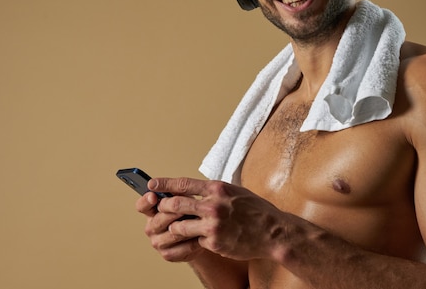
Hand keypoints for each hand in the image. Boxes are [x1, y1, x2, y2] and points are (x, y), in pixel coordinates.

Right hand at [135, 189, 203, 261]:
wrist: (201, 234)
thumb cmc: (191, 212)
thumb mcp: (184, 198)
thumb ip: (177, 192)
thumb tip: (177, 184)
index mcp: (151, 211)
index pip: (142, 206)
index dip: (146, 201)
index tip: (153, 196)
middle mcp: (151, 227)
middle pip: (158, 220)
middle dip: (174, 212)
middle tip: (188, 206)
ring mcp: (158, 242)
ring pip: (171, 233)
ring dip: (186, 225)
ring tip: (199, 219)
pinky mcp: (168, 255)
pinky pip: (181, 247)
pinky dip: (193, 240)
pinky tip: (202, 234)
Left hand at [149, 177, 285, 261]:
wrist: (273, 232)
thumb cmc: (255, 210)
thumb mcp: (235, 192)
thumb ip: (214, 191)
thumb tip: (193, 189)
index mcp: (217, 189)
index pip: (183, 184)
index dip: (164, 183)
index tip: (151, 184)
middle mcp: (213, 205)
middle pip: (176, 204)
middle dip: (164, 207)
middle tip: (161, 208)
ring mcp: (213, 225)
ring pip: (179, 227)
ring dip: (176, 228)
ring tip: (180, 227)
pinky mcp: (215, 242)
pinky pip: (196, 241)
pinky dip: (198, 239)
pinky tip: (207, 238)